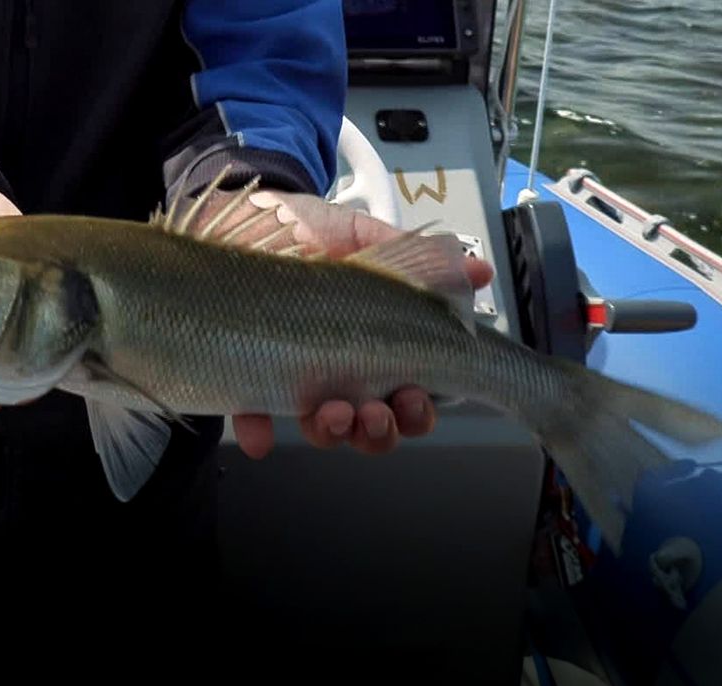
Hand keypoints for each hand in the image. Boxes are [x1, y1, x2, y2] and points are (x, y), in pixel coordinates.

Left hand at [189, 187, 495, 458]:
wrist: (243, 214)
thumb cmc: (306, 229)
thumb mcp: (364, 237)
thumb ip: (416, 260)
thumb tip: (478, 273)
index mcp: (376, 345)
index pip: (408, 397)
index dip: (417, 411)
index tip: (414, 394)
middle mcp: (340, 370)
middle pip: (372, 427)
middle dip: (379, 430)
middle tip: (375, 410)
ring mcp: (296, 377)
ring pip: (324, 431)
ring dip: (334, 433)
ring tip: (332, 411)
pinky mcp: (248, 377)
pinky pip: (254, 419)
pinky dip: (259, 432)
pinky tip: (260, 434)